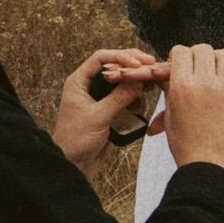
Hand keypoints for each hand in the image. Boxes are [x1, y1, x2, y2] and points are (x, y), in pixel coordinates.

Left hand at [53, 49, 161, 180]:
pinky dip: (133, 101)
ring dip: (134, 85)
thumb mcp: (98, 117)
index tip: (139, 62)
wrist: (73, 165)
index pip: (101, 58)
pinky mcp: (107, 111)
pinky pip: (124, 99)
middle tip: (151, 66)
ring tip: (148, 89)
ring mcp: (98, 99)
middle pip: (113, 67)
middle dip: (132, 67)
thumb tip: (137, 80)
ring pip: (121, 83)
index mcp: (79, 82)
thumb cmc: (75, 141)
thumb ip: (118, 98)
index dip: (121, 56)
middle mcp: (88, 87)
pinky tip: (137, 108)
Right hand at [153, 43, 223, 174]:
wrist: (210, 167)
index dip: (179, 56)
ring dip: (218, 60)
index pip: (182, 51)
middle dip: (198, 56)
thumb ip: (171, 91)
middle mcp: (205, 83)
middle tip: (197, 69)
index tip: (180, 65)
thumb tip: (169, 75)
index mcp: (182, 87)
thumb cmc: (187, 145)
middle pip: (203, 49)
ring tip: (214, 74)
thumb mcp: (171, 116)